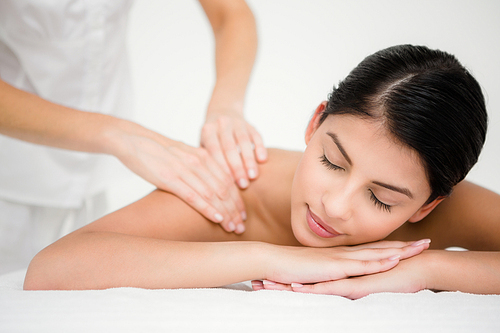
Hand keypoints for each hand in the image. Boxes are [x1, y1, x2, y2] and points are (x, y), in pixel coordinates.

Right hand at [114, 122, 245, 232]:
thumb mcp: (184, 153)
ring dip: (225, 213)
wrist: (133, 139)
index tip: (242, 215)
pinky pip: (193, 196)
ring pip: (212, 194)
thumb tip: (210, 181)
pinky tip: (217, 219)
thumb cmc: (158, 150)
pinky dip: (207, 208)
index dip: (237, 199)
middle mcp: (198, 161)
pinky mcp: (169, 178)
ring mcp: (184, 169)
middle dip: (234, 210)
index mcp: (203, 155)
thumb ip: (198, 166)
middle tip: (241, 227)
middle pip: (224, 189)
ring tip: (232, 228)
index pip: (228, 180)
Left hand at [201, 113, 266, 188]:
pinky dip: (260, 147)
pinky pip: (256, 135)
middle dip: (237, 167)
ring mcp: (237, 122)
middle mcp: (221, 124)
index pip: (214, 150)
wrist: (223, 112)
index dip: (221, 167)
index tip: (227, 184)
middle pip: (229, 147)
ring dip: (249, 160)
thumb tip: (211, 186)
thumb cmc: (211, 139)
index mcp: (207, 130)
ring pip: (244, 141)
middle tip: (243, 184)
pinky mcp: (250, 124)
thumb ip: (207, 161)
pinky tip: (263, 160)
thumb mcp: (204, 145)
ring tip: (254, 176)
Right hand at [253, 239, 430, 295]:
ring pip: (375, 254)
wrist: (272, 261)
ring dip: (398, 251)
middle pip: (379, 248)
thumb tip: (334, 278)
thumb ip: (327, 272)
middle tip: (425, 242)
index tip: (408, 244)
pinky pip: (360, 265)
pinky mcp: (334, 267)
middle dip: (403, 246)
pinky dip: (379, 262)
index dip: (390, 247)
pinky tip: (393, 260)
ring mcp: (340, 259)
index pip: (370, 250)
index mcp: (340, 255)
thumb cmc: (289, 267)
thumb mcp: (314, 271)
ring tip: (419, 248)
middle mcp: (344, 254)